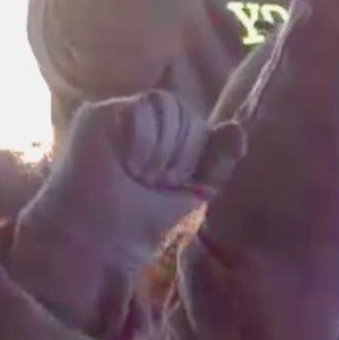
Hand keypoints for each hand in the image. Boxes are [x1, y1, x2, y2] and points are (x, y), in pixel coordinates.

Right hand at [24, 90, 243, 264]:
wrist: (104, 235)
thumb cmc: (144, 220)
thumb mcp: (195, 192)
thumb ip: (217, 161)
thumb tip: (238, 128)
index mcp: (164, 138)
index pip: (199, 123)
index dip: (195, 153)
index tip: (171, 186)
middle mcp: (143, 122)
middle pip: (187, 112)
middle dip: (180, 155)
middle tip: (152, 182)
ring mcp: (120, 115)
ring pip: (169, 104)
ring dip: (164, 148)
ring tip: (141, 174)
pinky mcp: (100, 114)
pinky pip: (145, 107)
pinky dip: (145, 140)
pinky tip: (127, 163)